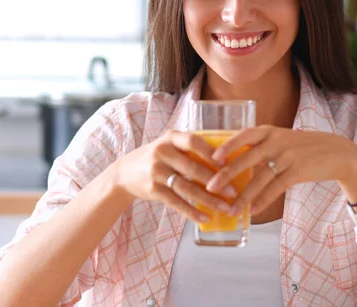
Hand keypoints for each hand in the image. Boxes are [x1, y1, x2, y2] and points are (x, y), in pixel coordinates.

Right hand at [110, 130, 234, 222]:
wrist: (123, 174)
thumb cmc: (156, 158)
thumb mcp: (169, 146)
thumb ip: (190, 150)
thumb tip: (226, 161)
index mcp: (170, 138)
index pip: (193, 141)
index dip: (211, 153)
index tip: (228, 164)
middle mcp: (162, 152)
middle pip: (193, 168)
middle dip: (215, 181)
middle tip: (233, 192)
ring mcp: (156, 171)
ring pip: (187, 188)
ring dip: (208, 200)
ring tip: (225, 208)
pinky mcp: (153, 190)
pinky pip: (176, 202)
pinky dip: (191, 212)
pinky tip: (204, 218)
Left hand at [207, 126, 356, 215]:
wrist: (338, 153)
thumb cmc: (303, 148)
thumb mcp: (280, 140)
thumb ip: (259, 147)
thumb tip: (230, 163)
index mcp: (269, 131)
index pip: (244, 135)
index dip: (227, 146)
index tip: (212, 158)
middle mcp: (276, 141)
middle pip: (246, 158)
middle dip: (226, 174)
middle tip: (210, 187)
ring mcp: (288, 156)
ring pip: (260, 178)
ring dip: (244, 196)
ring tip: (231, 209)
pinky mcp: (298, 171)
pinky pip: (276, 188)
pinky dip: (263, 200)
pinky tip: (253, 210)